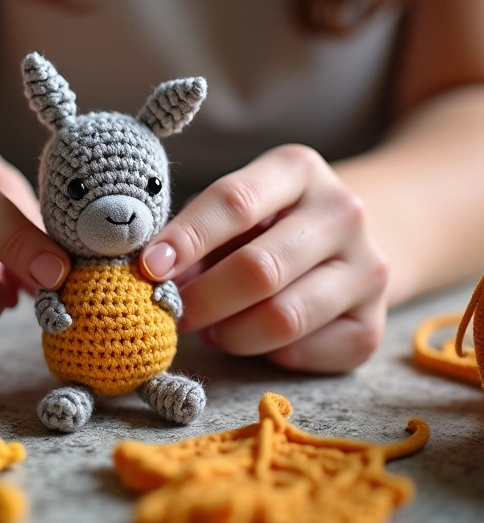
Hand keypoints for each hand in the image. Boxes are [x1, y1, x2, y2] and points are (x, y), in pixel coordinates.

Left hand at [139, 145, 388, 372]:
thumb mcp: (237, 209)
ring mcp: (368, 269)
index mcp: (298, 169)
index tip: (149, 267)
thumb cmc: (269, 222)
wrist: (346, 240)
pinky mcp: (373, 324)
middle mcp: (342, 213)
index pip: (235, 202)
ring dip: (229, 333)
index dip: (187, 238)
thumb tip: (152, 275)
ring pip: (281, 319)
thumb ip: (198, 235)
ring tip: (211, 328)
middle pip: (259, 269)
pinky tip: (252, 336)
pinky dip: (264, 353)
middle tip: (172, 312)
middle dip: (202, 298)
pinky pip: (302, 353)